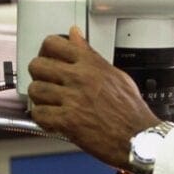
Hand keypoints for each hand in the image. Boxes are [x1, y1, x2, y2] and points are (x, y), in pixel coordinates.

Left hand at [28, 26, 159, 167]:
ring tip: (48, 103)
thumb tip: (76, 36)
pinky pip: (39, 114)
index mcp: (91, 64)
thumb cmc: (130, 110)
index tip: (48, 57)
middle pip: (37, 65)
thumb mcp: (115, 74)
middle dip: (38, 75)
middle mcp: (80, 78)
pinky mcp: (67, 121)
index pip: (54, 43)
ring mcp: (72, 99)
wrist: (138, 137)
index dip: (46, 50)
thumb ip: (91, 54)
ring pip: (35, 90)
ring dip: (39, 98)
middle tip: (45, 82)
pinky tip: (52, 119)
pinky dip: (42, 118)